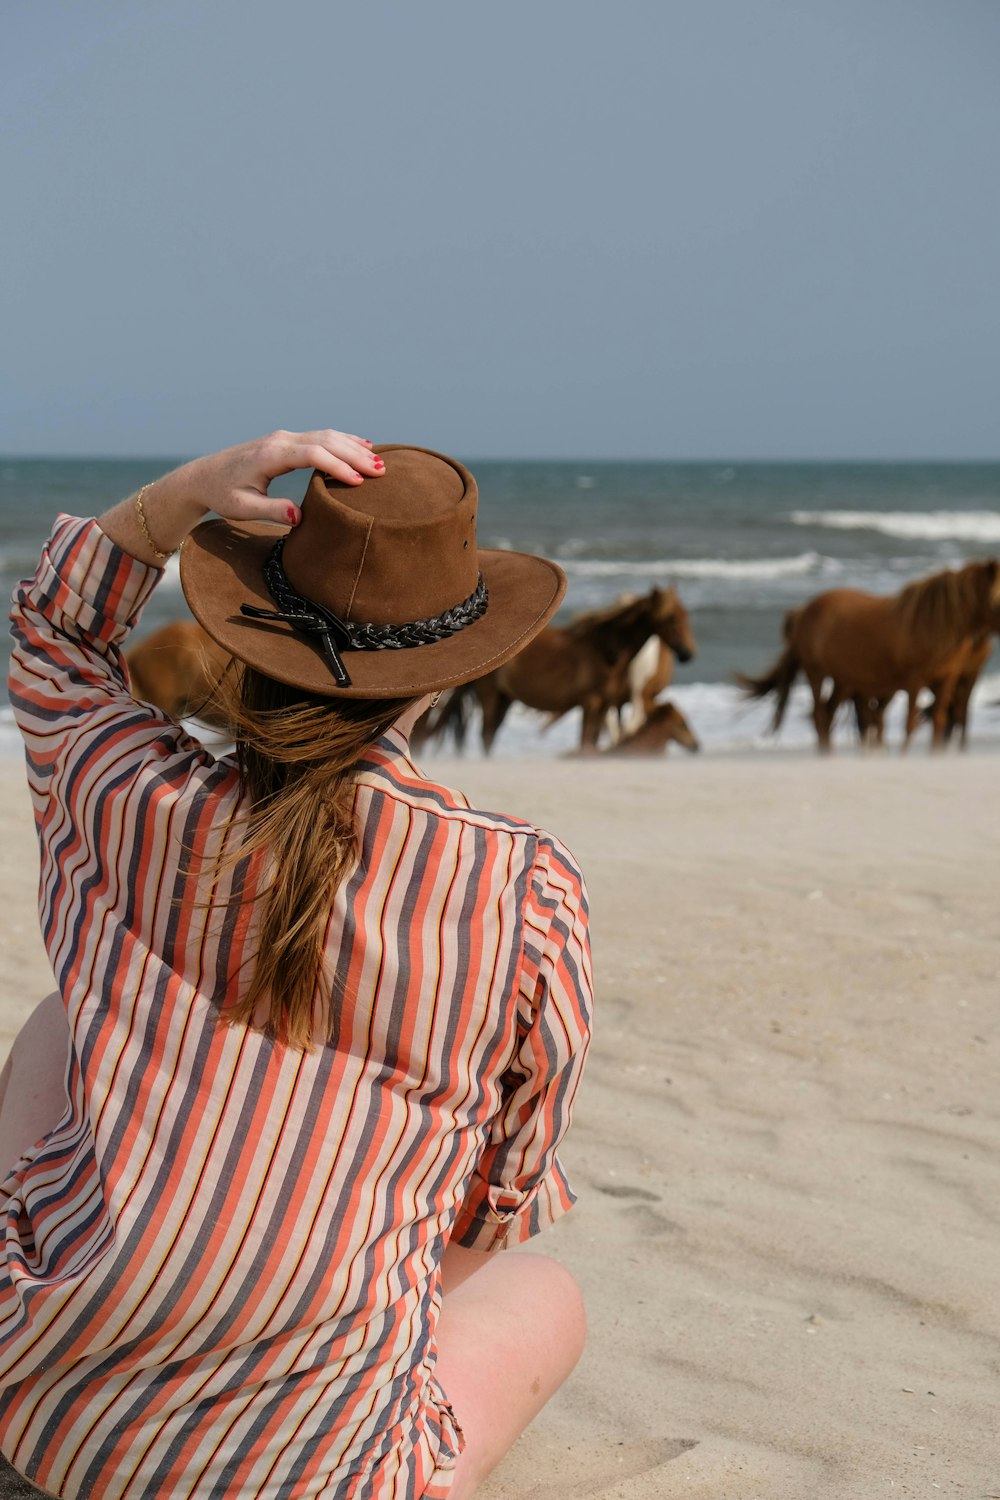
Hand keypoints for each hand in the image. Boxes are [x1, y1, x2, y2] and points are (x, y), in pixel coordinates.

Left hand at [98, 428, 385, 565]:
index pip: (313, 454)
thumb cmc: (222, 495)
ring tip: (379, 461)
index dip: (338, 466)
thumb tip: (298, 517)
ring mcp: (284, 438)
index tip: (359, 481)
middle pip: (326, 441)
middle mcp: (280, 440)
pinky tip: (361, 446)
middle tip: (381, 470)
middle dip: (355, 455)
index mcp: (270, 455)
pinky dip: (342, 441)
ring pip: (326, 436)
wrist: (203, 476)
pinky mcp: (286, 441)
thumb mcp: (242, 509)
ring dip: (353, 447)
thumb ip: (270, 511)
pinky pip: (320, 437)